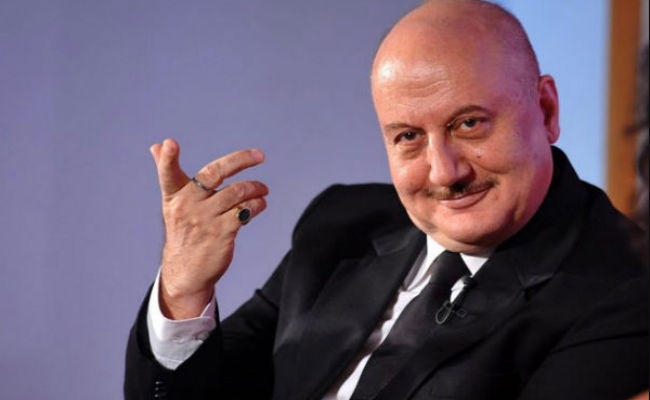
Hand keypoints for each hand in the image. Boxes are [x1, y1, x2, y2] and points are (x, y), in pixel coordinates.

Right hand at [150, 139, 267, 318]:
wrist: (186, 271)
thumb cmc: (182, 230)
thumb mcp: (172, 202)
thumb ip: (168, 173)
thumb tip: (156, 145)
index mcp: (174, 195)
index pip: (168, 174)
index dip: (167, 159)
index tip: (169, 144)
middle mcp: (188, 205)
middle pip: (214, 173)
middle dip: (240, 160)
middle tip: (260, 156)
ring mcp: (205, 220)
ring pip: (236, 192)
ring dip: (255, 187)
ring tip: (263, 189)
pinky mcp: (222, 233)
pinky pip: (245, 211)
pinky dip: (257, 204)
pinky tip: (260, 204)